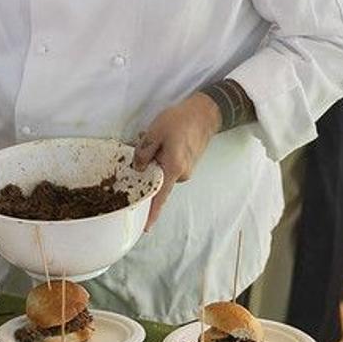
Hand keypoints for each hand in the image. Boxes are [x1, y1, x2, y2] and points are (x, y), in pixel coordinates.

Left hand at [132, 93, 220, 230]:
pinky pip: (169, 165)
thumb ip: (144, 153)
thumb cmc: (179, 121)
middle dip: (146, 166)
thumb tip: (138, 168)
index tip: (145, 228)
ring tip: (154, 137)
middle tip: (144, 141)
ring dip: (154, 158)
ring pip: (162, 171)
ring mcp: (186, 170)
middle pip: (156, 180)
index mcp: (173, 169)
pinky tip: (162, 139)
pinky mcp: (187, 163)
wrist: (204, 113)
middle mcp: (181, 174)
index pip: (160, 196)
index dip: (151, 212)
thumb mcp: (155, 133)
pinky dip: (162, 156)